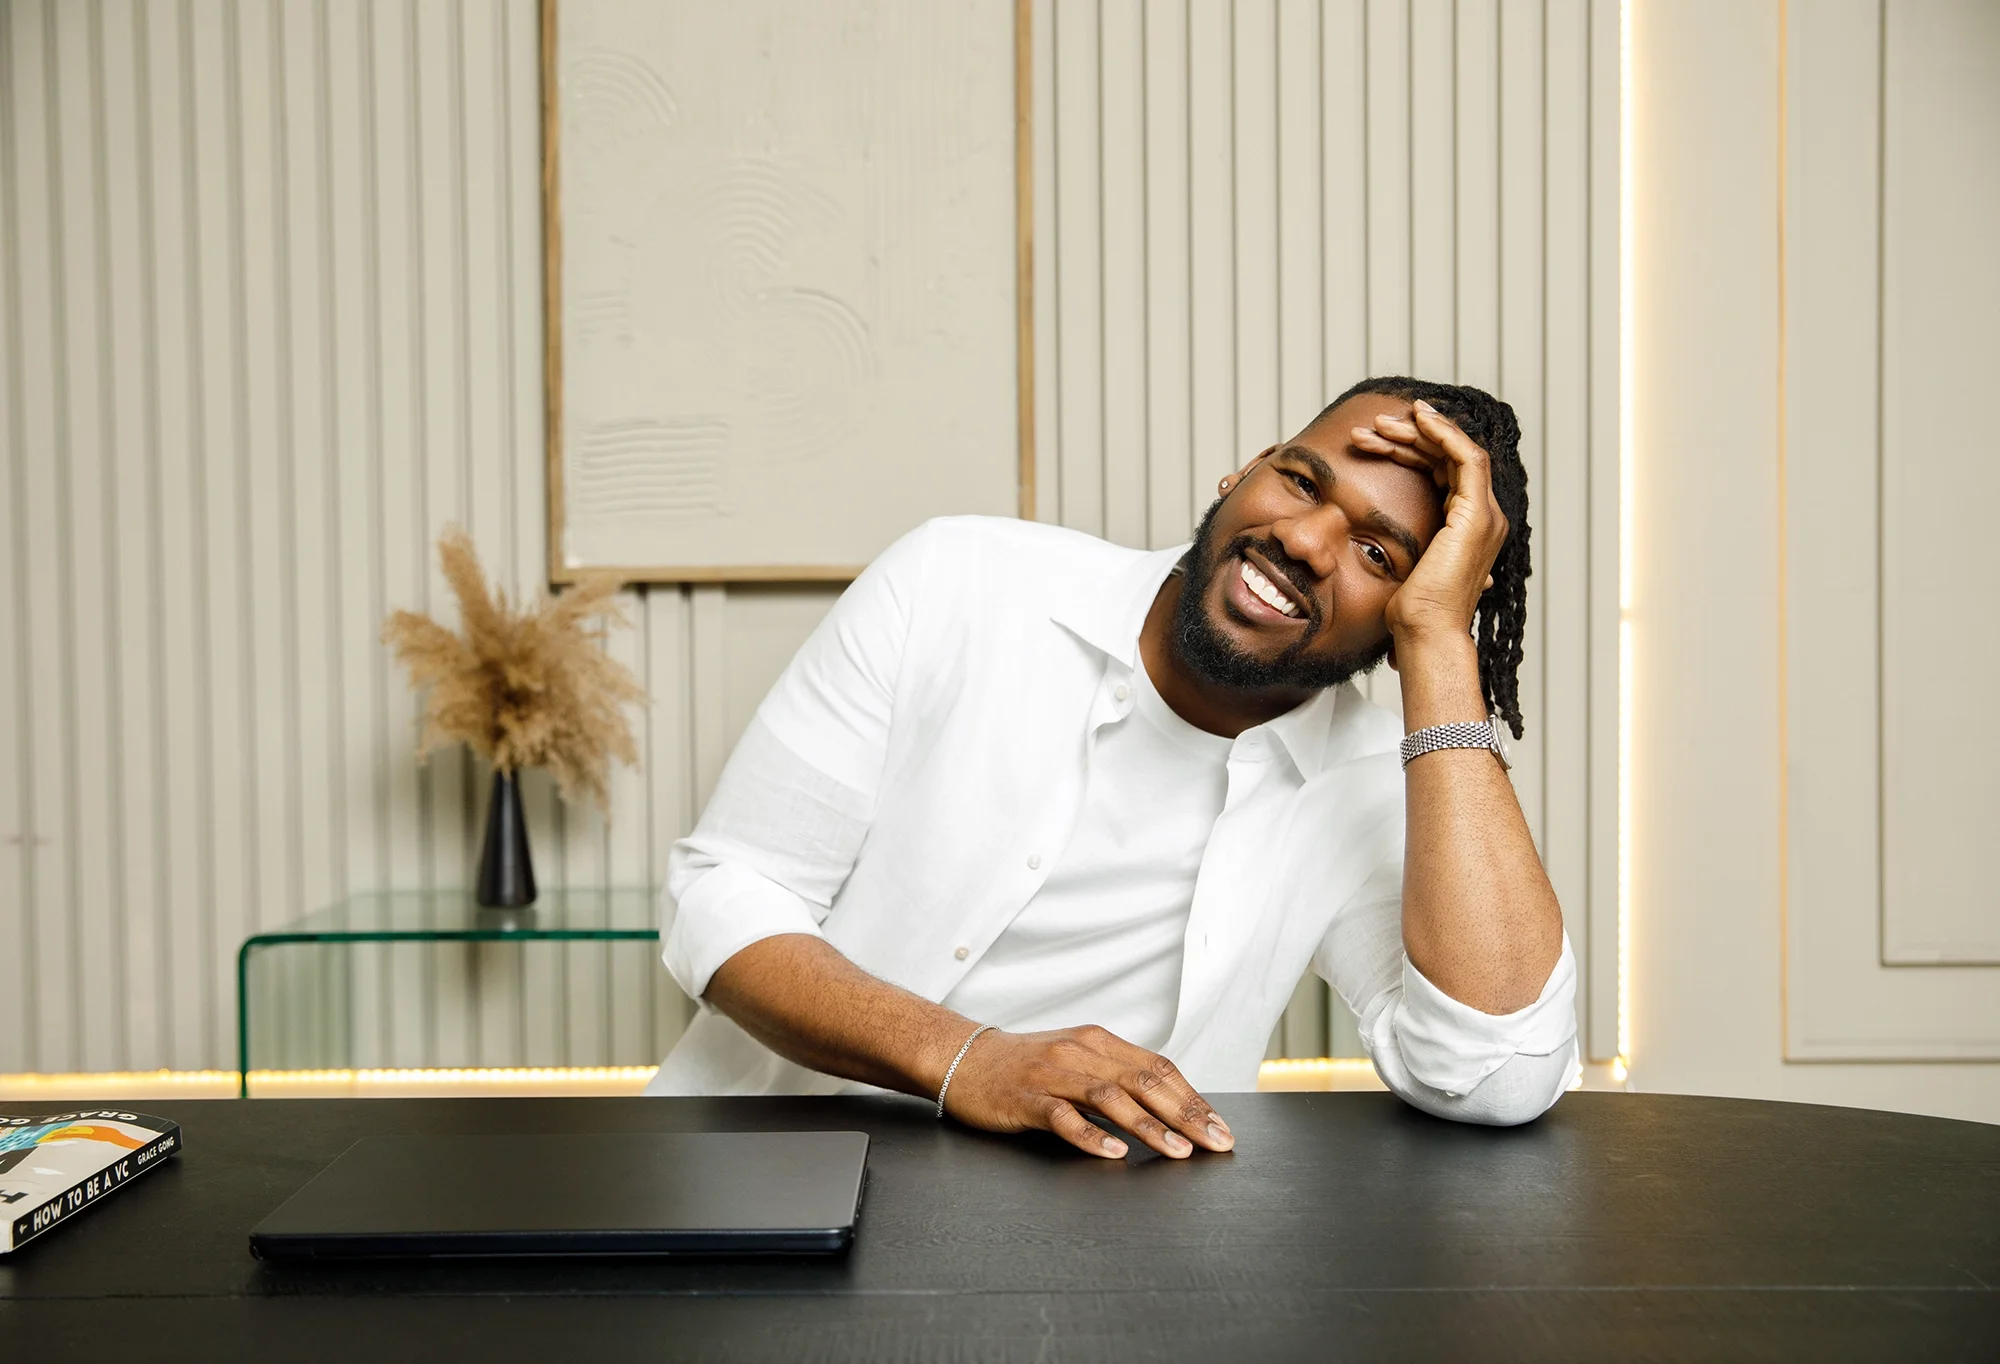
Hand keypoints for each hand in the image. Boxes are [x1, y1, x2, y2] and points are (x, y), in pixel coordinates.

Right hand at [941, 1024, 1234, 1159]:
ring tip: (1177, 1151)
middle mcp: (1080, 1052)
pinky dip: (1090, 1135)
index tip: (1220, 1127)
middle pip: (1144, 1082)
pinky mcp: (1026, 1097)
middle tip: (1214, 1143)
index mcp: (1098, 1042)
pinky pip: (1062, 1117)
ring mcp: (1053, 1074)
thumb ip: (1114, 1075)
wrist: (961, 1057)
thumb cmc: (1022, 1065)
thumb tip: (1167, 1104)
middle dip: (1186, 1114)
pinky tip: (1113, 1152)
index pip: (1158, 1068)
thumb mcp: (1075, 1059)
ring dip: (1149, 1126)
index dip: (1193, 1098)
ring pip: (1111, 1098)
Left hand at [1350, 400, 1507, 642]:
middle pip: (1450, 458)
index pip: (1444, 472)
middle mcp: (1482, 518)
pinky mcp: (1477, 516)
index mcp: (1466, 528)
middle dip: (1411, 437)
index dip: (1414, 450)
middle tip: (1373, 426)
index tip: (1377, 438)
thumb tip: (1373, 542)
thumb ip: (1401, 546)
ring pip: (1458, 452)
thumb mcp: (1403, 566)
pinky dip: (1445, 435)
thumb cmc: (1410, 613)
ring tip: (1379, 424)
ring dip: (1419, 432)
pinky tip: (1417, 422)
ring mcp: (1485, 516)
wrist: (1425, 635)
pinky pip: (1467, 458)